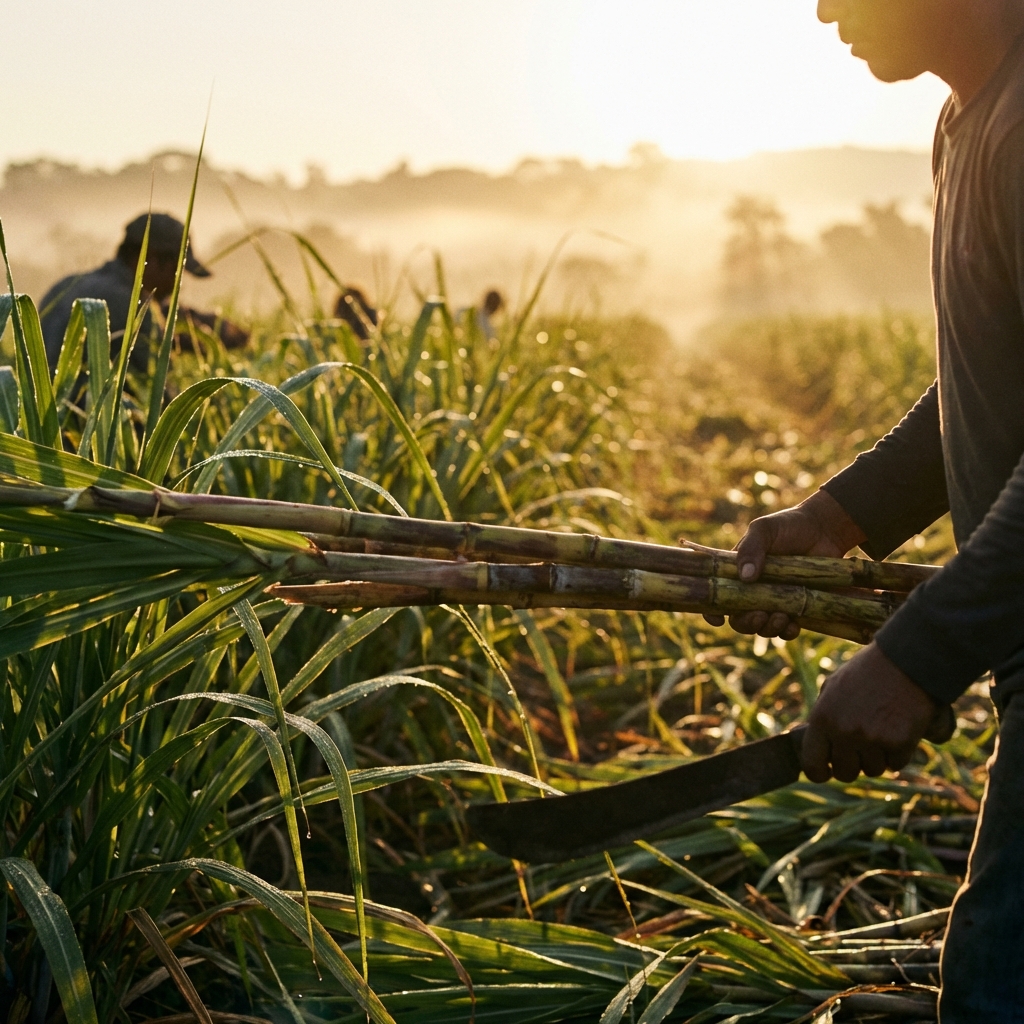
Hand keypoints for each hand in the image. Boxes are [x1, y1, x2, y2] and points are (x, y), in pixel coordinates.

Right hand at [704, 489, 866, 638]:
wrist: (825, 529)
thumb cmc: (789, 526)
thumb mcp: (764, 530)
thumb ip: (750, 548)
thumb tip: (745, 578)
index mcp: (737, 573)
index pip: (717, 597)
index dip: (712, 612)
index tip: (718, 620)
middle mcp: (753, 591)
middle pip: (739, 619)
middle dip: (746, 623)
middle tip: (760, 616)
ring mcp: (775, 602)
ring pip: (763, 627)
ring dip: (768, 628)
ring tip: (782, 616)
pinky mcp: (797, 608)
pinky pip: (787, 630)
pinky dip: (788, 632)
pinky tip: (794, 625)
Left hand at [801, 642, 939, 781]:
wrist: (905, 660)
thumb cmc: (866, 673)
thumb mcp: (833, 688)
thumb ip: (823, 718)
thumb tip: (815, 744)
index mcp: (822, 718)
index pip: (812, 765)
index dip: (819, 773)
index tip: (828, 771)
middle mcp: (844, 732)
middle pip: (845, 773)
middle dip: (853, 764)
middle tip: (862, 747)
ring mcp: (872, 739)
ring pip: (873, 770)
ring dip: (878, 758)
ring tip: (882, 731)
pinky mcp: (899, 742)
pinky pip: (896, 764)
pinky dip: (898, 753)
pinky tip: (899, 730)